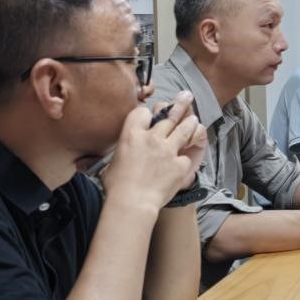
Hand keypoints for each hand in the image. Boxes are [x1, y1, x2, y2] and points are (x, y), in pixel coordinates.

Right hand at [102, 92, 203, 209]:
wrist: (133, 203)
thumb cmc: (117, 186)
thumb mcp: (110, 163)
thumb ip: (119, 153)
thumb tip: (106, 158)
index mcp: (131, 135)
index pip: (143, 112)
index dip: (147, 113)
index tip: (150, 115)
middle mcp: (152, 138)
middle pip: (169, 115)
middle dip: (179, 104)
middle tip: (186, 95)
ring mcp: (168, 150)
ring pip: (184, 129)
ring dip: (189, 122)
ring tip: (194, 119)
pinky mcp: (180, 163)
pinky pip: (186, 157)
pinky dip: (185, 159)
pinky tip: (186, 159)